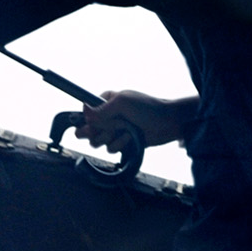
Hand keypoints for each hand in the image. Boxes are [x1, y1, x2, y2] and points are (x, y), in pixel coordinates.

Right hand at [76, 91, 198, 149]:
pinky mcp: (121, 142)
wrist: (168, 123)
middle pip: (88, 130)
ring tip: (125, 131)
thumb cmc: (148, 108)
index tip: (94, 124)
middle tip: (109, 130)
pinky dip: (120, 145)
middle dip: (98, 132)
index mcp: (105, 101)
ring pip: (98, 142)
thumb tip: (83, 110)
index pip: (85, 113)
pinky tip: (130, 138)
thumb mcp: (122, 103)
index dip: (88, 121)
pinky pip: (111, 149)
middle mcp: (108, 116)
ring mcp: (114, 130)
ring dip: (111, 138)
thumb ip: (101, 109)